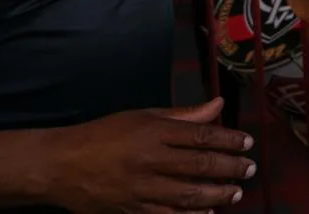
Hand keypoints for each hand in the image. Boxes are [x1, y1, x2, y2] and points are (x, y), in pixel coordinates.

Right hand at [46, 98, 254, 212]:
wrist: (59, 165)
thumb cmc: (105, 135)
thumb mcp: (143, 116)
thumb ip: (184, 115)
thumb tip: (218, 104)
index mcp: (153, 132)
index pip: (201, 135)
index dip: (228, 140)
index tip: (247, 143)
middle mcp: (149, 160)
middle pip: (199, 165)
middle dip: (230, 168)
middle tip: (249, 169)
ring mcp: (140, 189)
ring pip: (187, 194)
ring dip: (216, 195)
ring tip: (235, 193)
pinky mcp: (131, 211)